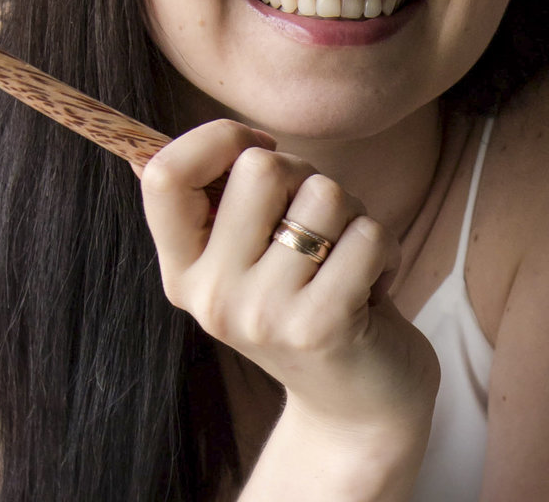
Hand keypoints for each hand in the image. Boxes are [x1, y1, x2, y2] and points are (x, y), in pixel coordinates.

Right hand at [140, 120, 440, 438]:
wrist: (355, 409)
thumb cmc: (309, 306)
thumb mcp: (249, 262)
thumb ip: (219, 205)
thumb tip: (165, 143)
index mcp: (184, 271)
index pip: (163, 174)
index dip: (217, 139)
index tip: (259, 151)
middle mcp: (211, 295)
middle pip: (261, 168)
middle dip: (308, 178)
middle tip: (321, 227)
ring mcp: (263, 314)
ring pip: (325, 194)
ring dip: (353, 216)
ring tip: (346, 262)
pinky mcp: (321, 325)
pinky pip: (368, 233)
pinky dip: (384, 248)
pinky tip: (374, 286)